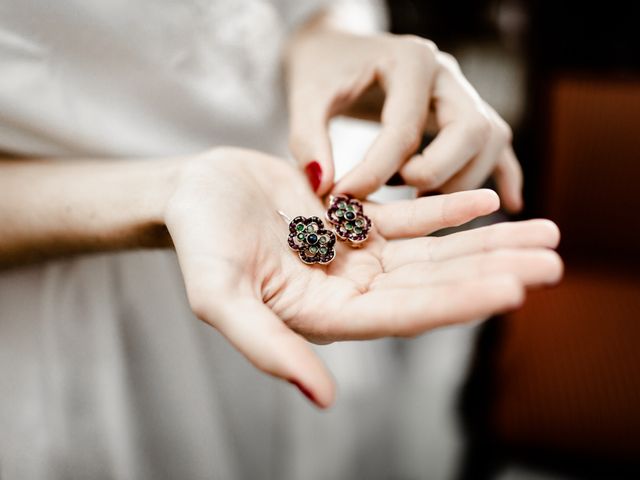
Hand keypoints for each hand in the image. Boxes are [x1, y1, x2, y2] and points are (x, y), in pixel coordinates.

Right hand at [165, 148, 559, 407]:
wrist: (195, 192)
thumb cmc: (198, 241)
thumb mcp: (219, 295)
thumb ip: (267, 346)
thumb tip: (321, 400)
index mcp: (324, 315)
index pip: (403, 314)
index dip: (456, 302)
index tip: (512, 288)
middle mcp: (349, 290)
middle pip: (433, 284)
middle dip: (492, 270)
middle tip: (554, 261)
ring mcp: (356, 255)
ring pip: (433, 251)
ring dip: (486, 241)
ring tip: (543, 231)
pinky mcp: (355, 222)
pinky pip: (410, 217)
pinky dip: (449, 209)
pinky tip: (487, 201)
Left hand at [286, 28, 522, 210]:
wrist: (338, 50)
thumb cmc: (322, 70)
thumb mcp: (305, 96)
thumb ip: (308, 139)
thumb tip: (323, 187)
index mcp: (410, 60)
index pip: (405, 128)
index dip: (375, 172)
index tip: (344, 200)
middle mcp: (447, 74)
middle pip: (471, 130)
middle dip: (436, 174)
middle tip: (397, 196)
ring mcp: (463, 92)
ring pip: (490, 140)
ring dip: (461, 180)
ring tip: (416, 202)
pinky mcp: (466, 112)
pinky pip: (499, 144)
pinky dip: (504, 174)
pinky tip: (509, 204)